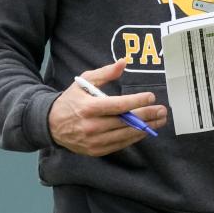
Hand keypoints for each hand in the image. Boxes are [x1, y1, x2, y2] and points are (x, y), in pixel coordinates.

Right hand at [48, 58, 166, 156]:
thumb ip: (105, 72)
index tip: (151, 97)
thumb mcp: (84, 81)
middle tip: (162, 110)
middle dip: (147, 115)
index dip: (137, 102)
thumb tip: (124, 62)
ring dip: (146, 128)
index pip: (118, 105)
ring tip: (159, 120)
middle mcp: (92, 126)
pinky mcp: (96, 150)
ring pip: (126, 135)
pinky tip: (145, 130)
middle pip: (126, 121)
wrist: (51, 125)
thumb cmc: (71, 100)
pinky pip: (120, 144)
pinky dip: (134, 137)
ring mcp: (94, 141)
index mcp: (89, 107)